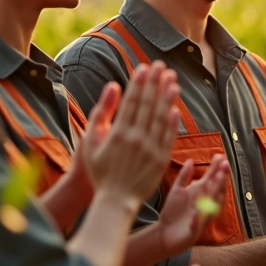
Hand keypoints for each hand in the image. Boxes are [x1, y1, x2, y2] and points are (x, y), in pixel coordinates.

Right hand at [78, 62, 180, 201]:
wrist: (115, 199)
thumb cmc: (99, 170)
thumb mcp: (90, 141)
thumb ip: (100, 113)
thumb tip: (113, 86)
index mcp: (118, 133)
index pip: (131, 101)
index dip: (139, 83)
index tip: (145, 67)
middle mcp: (136, 139)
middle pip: (148, 105)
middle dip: (155, 83)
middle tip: (161, 66)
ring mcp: (150, 149)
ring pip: (160, 118)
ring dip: (167, 97)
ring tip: (172, 80)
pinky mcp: (161, 160)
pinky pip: (168, 137)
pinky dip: (172, 122)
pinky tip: (175, 108)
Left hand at [154, 154, 229, 256]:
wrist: (164, 234)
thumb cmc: (173, 211)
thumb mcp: (177, 191)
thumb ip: (184, 177)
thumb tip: (190, 160)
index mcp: (201, 193)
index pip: (212, 179)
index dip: (216, 168)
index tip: (219, 156)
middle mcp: (205, 204)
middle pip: (216, 190)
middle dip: (221, 179)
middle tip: (225, 166)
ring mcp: (201, 217)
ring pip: (212, 206)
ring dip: (214, 196)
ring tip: (216, 183)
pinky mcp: (194, 231)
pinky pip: (196, 225)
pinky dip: (197, 219)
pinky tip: (196, 213)